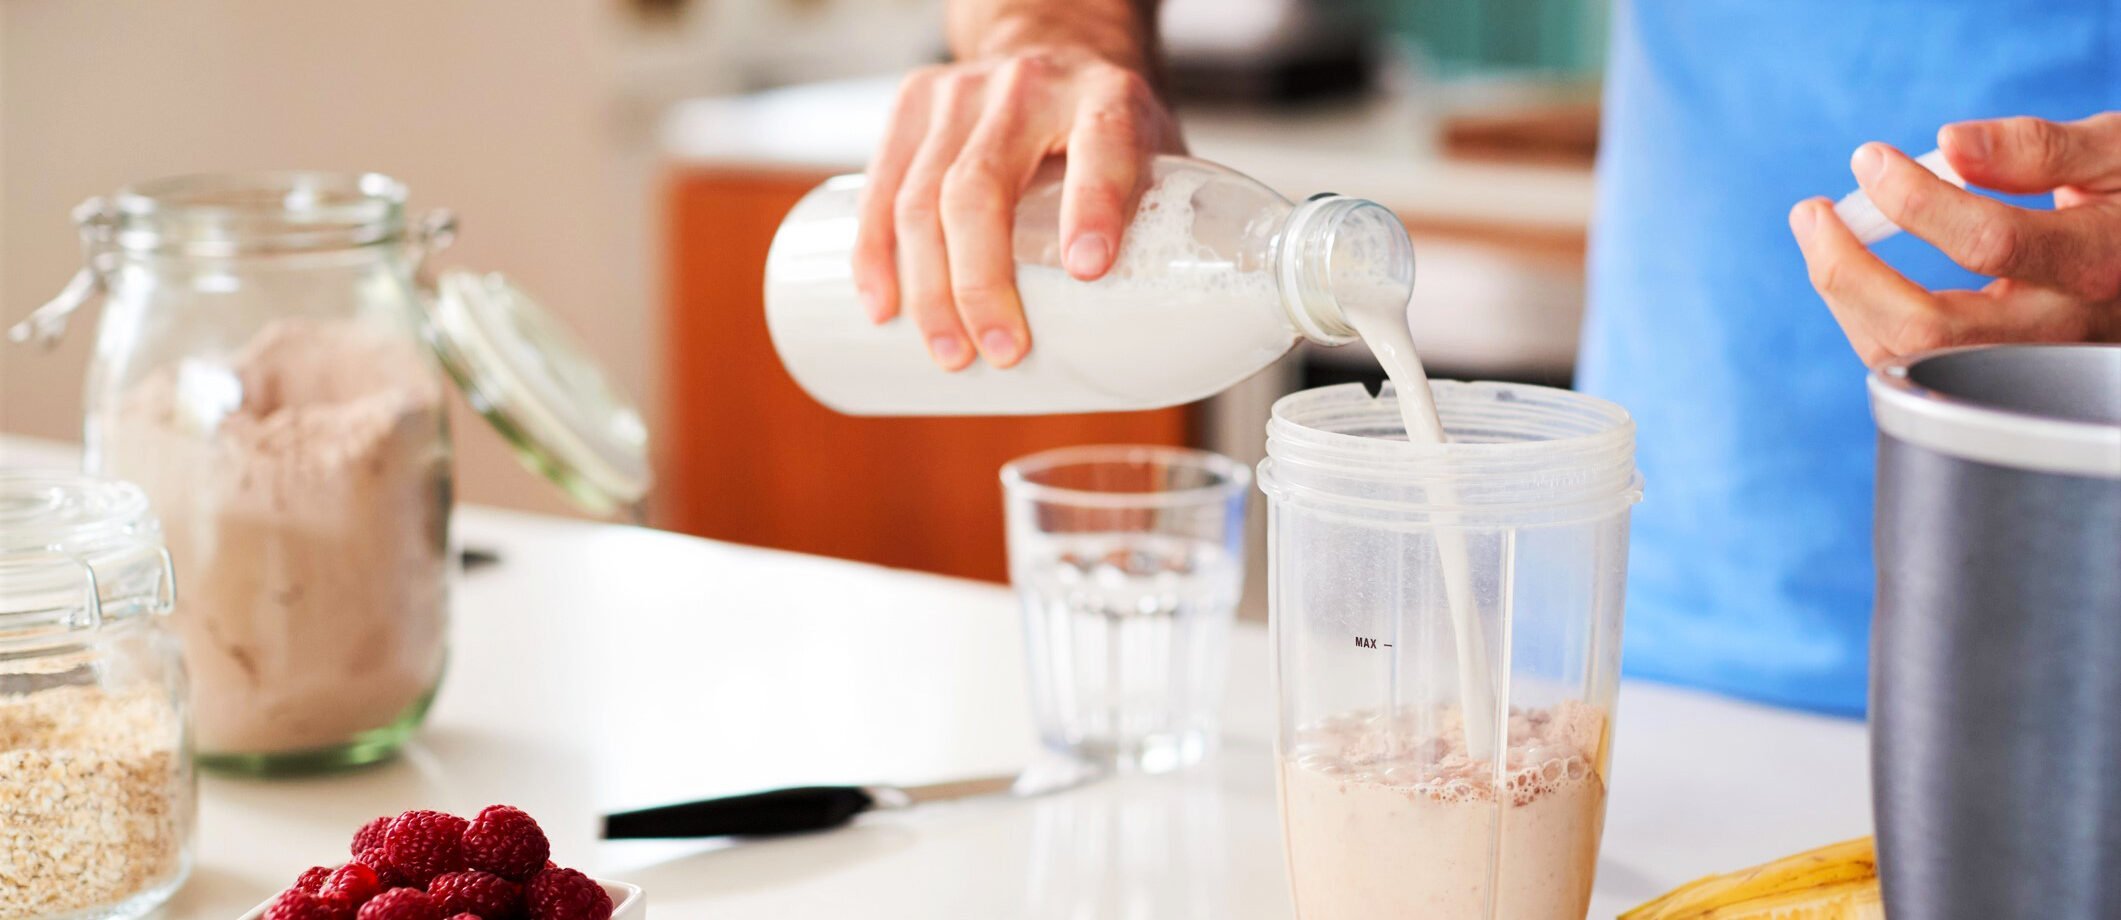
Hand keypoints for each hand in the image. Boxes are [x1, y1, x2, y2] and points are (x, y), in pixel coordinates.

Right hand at [853, 46, 1182, 369]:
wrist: (1052, 43)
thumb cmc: (1105, 123)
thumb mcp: (1151, 151)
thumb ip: (1156, 224)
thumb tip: (1157, 344)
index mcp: (1105, 96)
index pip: (1101, 143)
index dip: (1093, 205)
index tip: (1090, 269)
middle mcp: (1029, 86)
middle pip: (981, 187)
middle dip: (983, 282)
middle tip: (1003, 353)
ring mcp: (961, 91)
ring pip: (922, 196)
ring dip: (928, 287)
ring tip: (950, 352)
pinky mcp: (912, 102)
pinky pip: (879, 187)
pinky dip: (875, 254)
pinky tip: (883, 305)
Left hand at [1789, 113, 2120, 365]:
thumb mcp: (2119, 152)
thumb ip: (2040, 150)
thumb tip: (1950, 143)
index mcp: (2098, 262)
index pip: (1991, 242)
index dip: (1918, 200)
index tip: (1870, 160)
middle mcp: (2062, 329)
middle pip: (1929, 328)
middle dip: (1848, 271)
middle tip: (1811, 212)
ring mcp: (2028, 364)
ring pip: (1909, 358)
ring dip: (1846, 296)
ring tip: (1820, 230)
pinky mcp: (1999, 377)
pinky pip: (1916, 362)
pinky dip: (1868, 316)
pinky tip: (1855, 269)